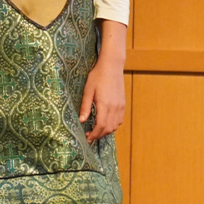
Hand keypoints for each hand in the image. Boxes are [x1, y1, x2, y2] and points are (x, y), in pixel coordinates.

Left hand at [79, 20, 126, 143]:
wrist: (112, 66)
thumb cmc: (97, 76)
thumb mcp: (87, 90)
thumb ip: (85, 106)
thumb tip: (81, 121)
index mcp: (104, 104)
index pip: (100, 126)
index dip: (94, 135)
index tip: (87, 138)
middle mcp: (114, 107)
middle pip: (108, 129)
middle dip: (99, 135)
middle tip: (89, 137)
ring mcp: (120, 106)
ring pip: (115, 126)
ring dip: (106, 131)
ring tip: (96, 131)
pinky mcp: (123, 104)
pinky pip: (119, 120)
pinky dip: (113, 125)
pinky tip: (105, 123)